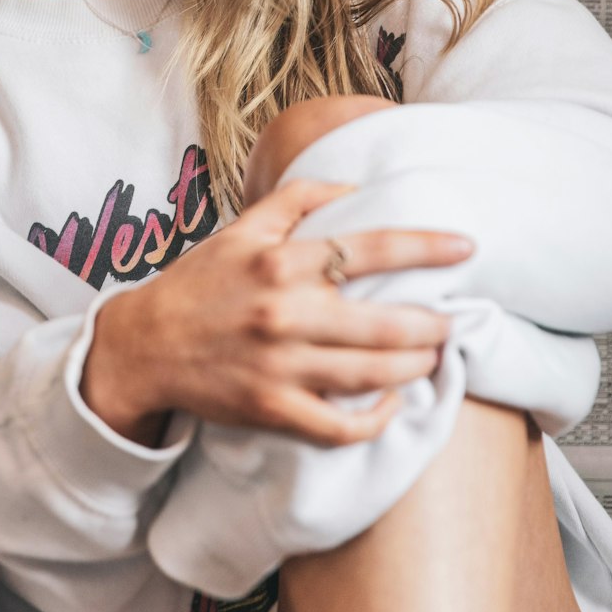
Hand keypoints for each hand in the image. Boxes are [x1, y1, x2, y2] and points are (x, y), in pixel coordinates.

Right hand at [80, 179, 472, 448]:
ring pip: (371, 374)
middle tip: (452, 320)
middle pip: (383, 322)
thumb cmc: (200, 281)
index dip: (425, 246)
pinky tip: (393, 403)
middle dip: (432, 324)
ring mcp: (280, 365)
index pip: (369, 248)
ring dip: (415, 366)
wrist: (145, 344)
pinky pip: (339, 425)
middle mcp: (285, 311)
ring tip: (433, 357)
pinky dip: (375, 419)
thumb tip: (352, 185)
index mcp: (281, 260)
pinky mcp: (272, 409)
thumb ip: (297, 199)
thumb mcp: (241, 226)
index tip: (466, 246)